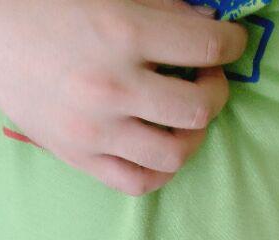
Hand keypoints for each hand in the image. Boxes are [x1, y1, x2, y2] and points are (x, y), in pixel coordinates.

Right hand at [0, 0, 245, 193]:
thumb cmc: (47, 4)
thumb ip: (161, 6)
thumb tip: (209, 25)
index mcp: (122, 31)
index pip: (205, 46)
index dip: (231, 44)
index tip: (231, 43)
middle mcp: (113, 87)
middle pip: (197, 108)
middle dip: (215, 91)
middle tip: (207, 79)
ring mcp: (96, 130)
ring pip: (174, 153)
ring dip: (193, 135)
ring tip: (184, 118)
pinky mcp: (80, 158)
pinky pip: (138, 183)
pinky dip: (161, 170)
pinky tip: (161, 149)